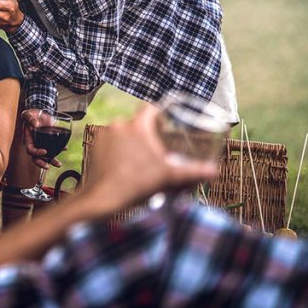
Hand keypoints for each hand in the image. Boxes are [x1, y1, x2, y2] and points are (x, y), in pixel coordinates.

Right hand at [21, 108, 61, 168]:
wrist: (39, 113)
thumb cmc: (31, 114)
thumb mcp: (28, 114)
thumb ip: (30, 118)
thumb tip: (35, 124)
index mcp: (28, 139)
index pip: (30, 149)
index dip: (36, 152)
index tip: (44, 152)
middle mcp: (34, 144)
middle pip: (36, 157)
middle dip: (42, 163)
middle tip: (48, 166)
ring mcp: (41, 144)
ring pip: (45, 156)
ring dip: (51, 161)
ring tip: (59, 164)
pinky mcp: (47, 141)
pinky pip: (52, 148)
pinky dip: (59, 150)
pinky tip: (65, 149)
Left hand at [82, 105, 217, 208]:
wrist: (102, 198)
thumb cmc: (136, 185)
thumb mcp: (169, 177)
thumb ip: (193, 172)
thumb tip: (214, 172)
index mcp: (137, 126)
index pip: (151, 108)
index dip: (161, 112)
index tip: (168, 120)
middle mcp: (118, 125)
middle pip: (138, 123)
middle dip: (148, 133)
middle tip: (158, 148)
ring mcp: (103, 135)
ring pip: (123, 133)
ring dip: (132, 142)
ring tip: (142, 159)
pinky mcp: (93, 146)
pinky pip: (110, 142)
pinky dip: (117, 150)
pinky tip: (125, 164)